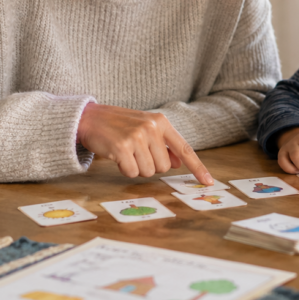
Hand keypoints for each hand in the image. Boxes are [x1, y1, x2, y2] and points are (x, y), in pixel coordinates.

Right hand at [76, 104, 212, 184]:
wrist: (90, 118)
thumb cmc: (120, 125)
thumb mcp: (145, 128)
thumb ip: (164, 144)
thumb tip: (178, 163)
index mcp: (162, 121)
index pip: (185, 149)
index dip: (198, 167)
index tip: (209, 182)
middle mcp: (152, 127)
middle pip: (164, 167)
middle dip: (150, 166)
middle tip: (135, 152)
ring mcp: (137, 137)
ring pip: (148, 172)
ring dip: (136, 168)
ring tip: (125, 152)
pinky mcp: (122, 147)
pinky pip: (132, 173)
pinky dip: (125, 169)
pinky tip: (117, 156)